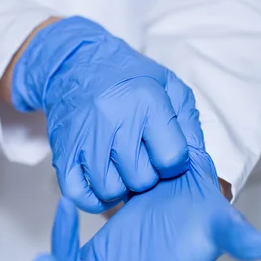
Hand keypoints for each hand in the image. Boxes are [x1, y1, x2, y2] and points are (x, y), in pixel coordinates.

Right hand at [11, 16, 204, 212]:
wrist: (75, 63)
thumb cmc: (128, 78)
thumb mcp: (169, 87)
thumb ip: (188, 124)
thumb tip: (198, 164)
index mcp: (146, 101)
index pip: (172, 159)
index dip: (174, 164)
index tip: (165, 154)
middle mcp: (114, 120)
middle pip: (142, 180)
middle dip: (147, 176)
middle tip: (142, 159)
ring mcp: (84, 138)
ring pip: (111, 190)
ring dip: (121, 187)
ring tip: (122, 168)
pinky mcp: (62, 152)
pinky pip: (80, 195)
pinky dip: (95, 197)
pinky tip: (103, 181)